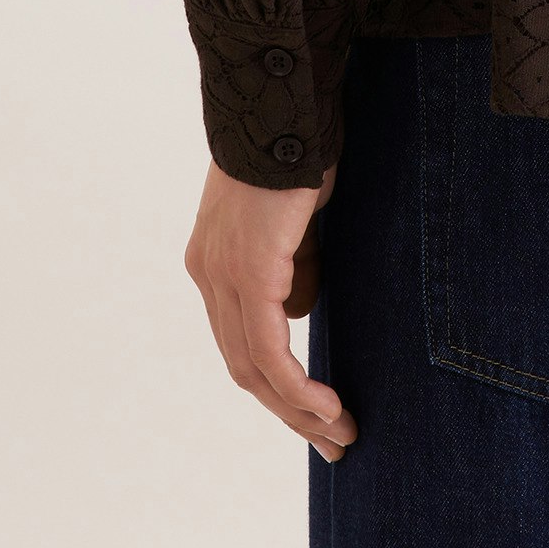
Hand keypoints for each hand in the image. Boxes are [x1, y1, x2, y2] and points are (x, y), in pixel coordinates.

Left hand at [184, 161, 357, 457]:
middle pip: (244, 367)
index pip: (241, 340)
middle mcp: (208, 274)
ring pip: (254, 370)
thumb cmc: (298, 151)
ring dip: (299, 411)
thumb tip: (300, 313)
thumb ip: (294, 266)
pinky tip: (326, 407)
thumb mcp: (295, 219)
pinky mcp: (247, 274)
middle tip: (333, 442)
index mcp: (215, 261)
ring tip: (340, 434)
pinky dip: (296, 388)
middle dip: (290, 412)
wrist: (284, 105)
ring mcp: (222, 276)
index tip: (315, 412)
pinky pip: (268, 352)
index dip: (278, 383)